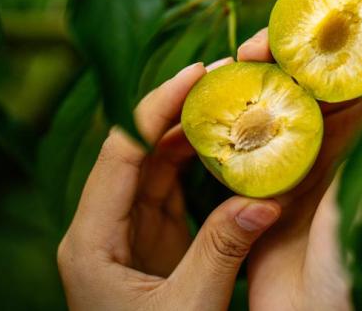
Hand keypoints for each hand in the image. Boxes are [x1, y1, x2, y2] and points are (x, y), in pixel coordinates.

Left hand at [57, 61, 281, 310]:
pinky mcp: (153, 240)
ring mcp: (128, 231)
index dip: (156, 107)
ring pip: (156, 164)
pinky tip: (228, 143)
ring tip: (231, 100)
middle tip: (225, 77)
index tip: (197, 74)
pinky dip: (200, 164)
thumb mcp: (190, 310)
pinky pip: (173, 188)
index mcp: (91, 239)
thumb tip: (270, 197)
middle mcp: (103, 226)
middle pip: (137, 149)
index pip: (121, 152)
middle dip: (178, 110)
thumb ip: (224, 250)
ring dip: (192, 132)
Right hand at [239, 0, 361, 310]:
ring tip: (224, 70)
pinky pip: (246, 137)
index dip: (334, 22)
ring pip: (274, 99)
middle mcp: (338, 140)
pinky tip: (205, 104)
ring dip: (250, 77)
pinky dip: (228, 115)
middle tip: (252, 41)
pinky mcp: (264, 185)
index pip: (356, 61)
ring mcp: (299, 161)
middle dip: (280, 48)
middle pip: (308, 75)